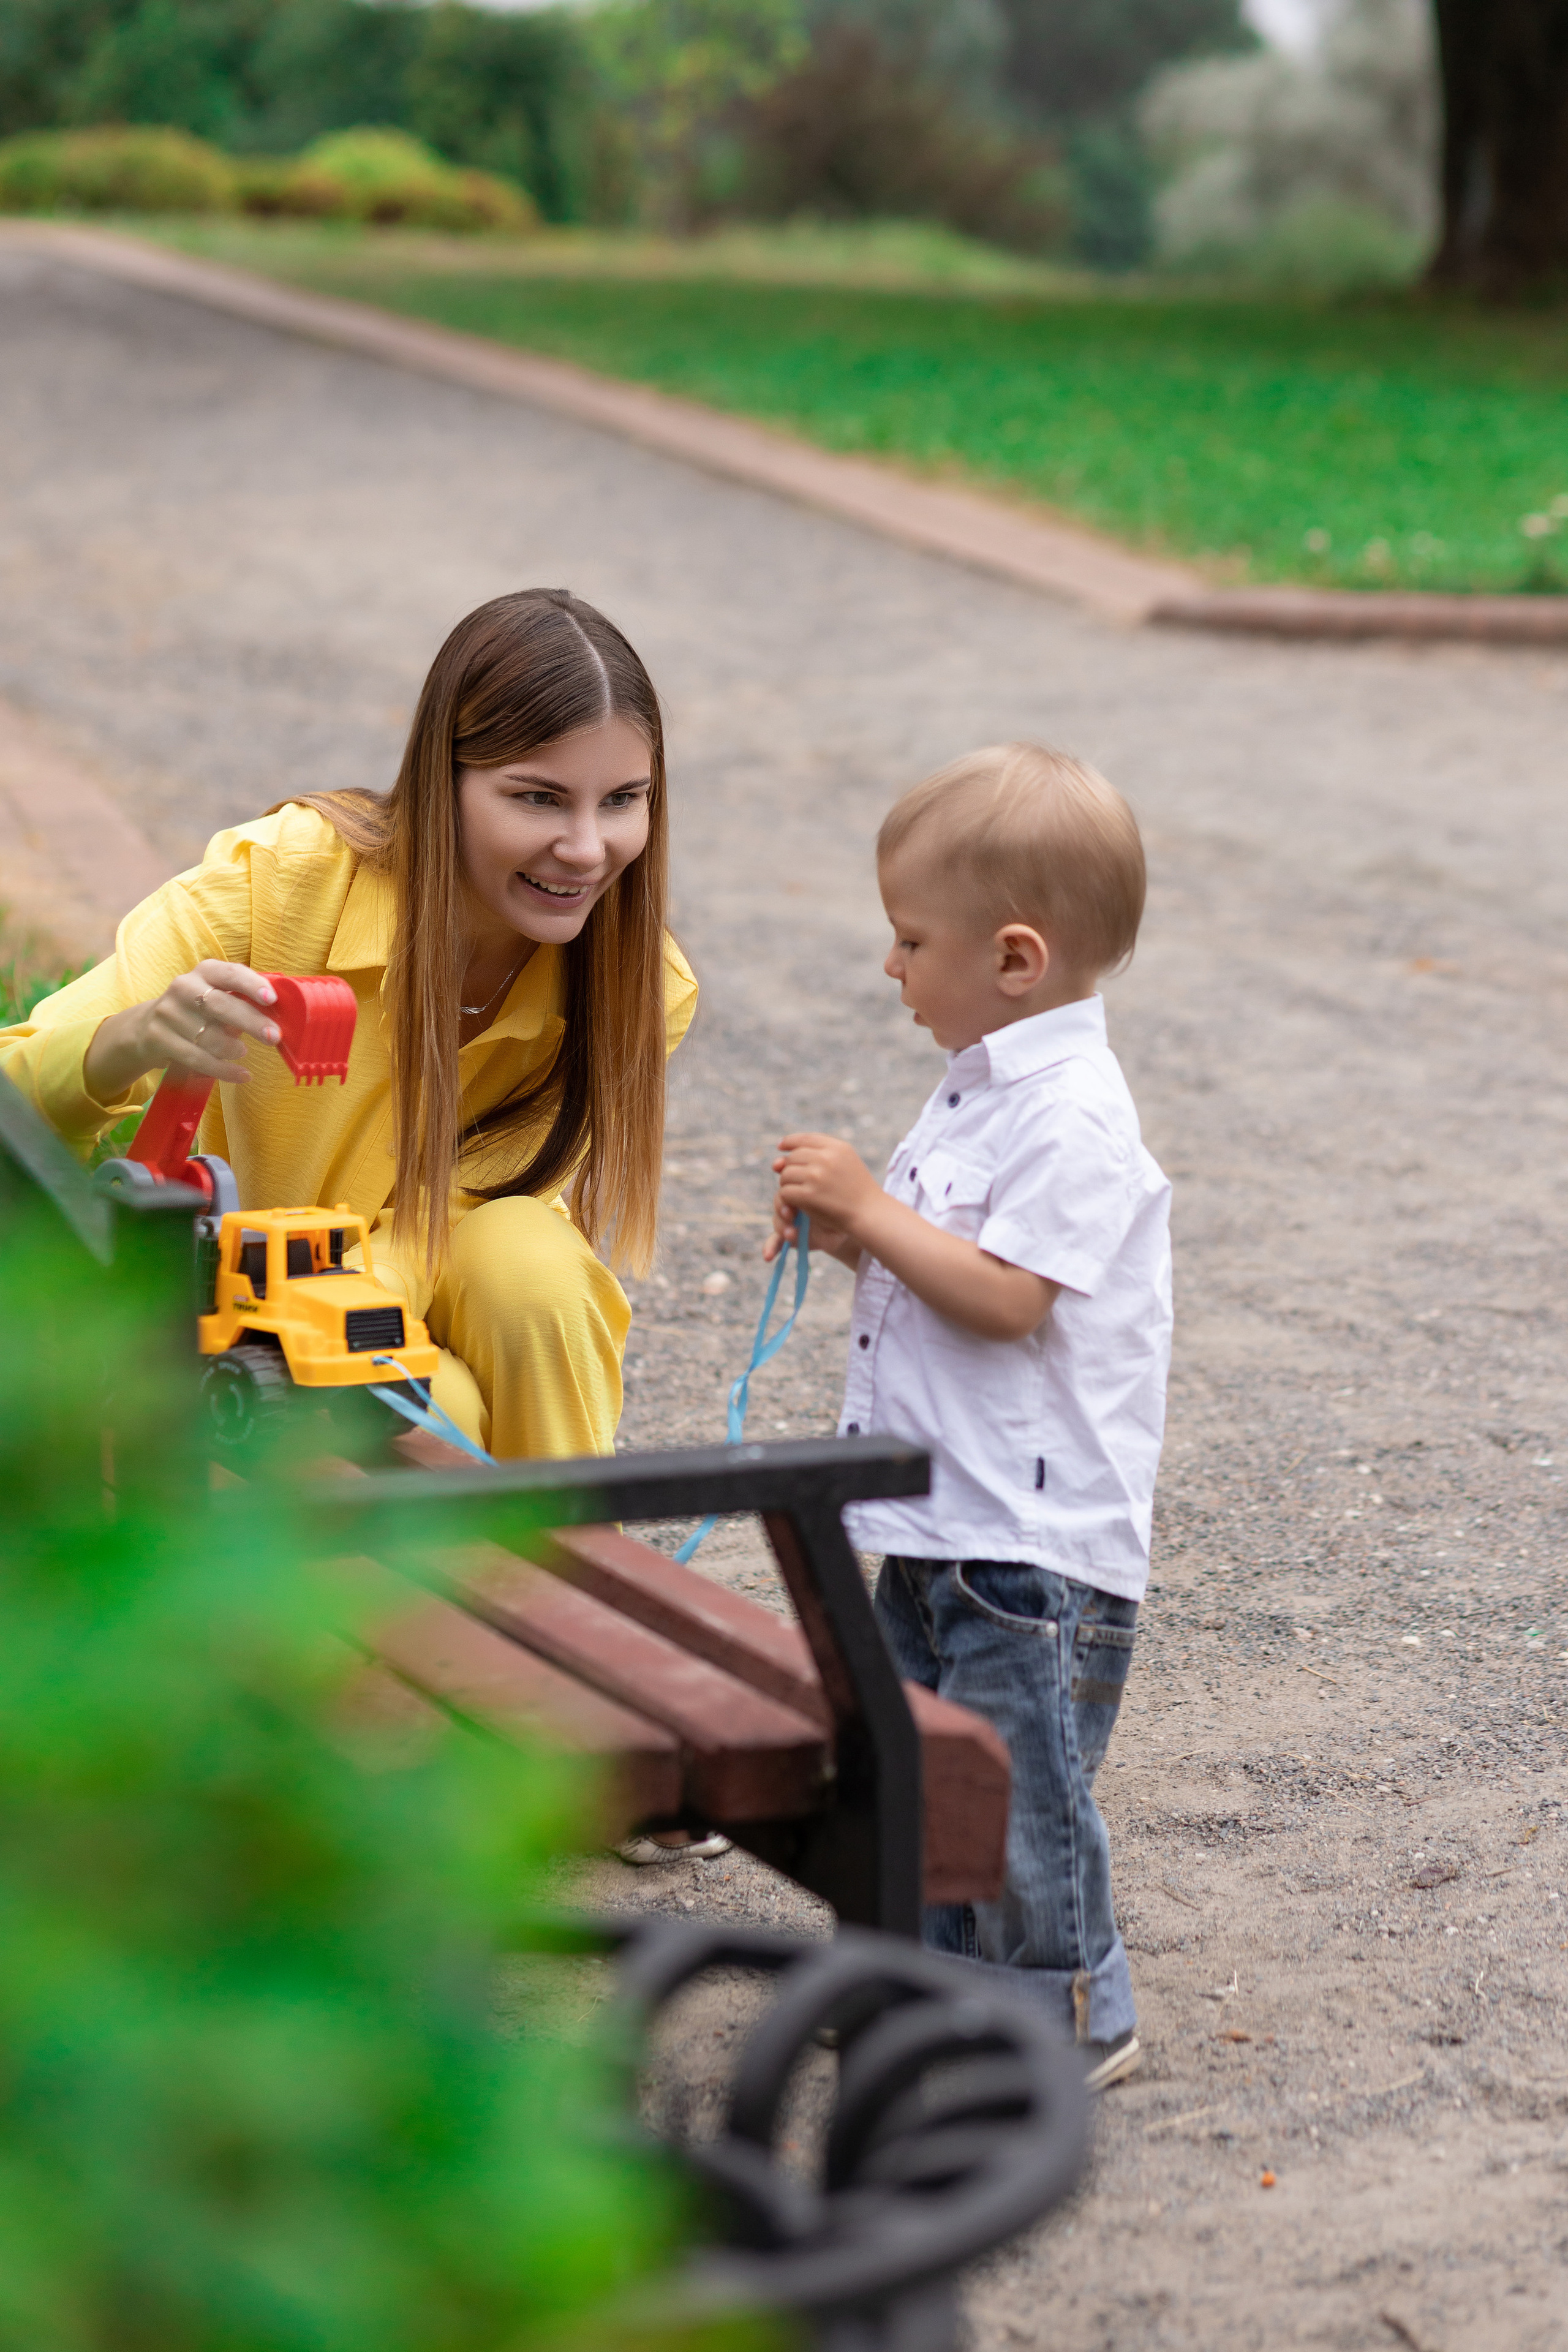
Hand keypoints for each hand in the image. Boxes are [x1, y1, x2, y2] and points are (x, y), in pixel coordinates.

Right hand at [83, 962, 281, 1103]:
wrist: (146, 1027)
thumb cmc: (199, 1011)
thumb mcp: (217, 996)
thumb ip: (245, 1001)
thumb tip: (280, 1016)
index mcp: (205, 971)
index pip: (231, 973)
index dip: (251, 985)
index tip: (271, 999)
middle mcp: (184, 987)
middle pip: (220, 1005)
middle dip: (250, 1021)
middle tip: (274, 1037)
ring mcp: (168, 1012)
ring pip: (208, 1036)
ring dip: (232, 1049)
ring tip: (242, 1052)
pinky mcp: (158, 1038)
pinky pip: (197, 1058)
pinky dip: (224, 1070)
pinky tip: (242, 1075)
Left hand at [762, 1132, 877, 1266]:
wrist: (869, 1213)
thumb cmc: (857, 1190)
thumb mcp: (846, 1162)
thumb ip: (817, 1154)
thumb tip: (777, 1159)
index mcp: (837, 1147)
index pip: (805, 1139)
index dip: (790, 1142)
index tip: (781, 1147)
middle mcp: (826, 1158)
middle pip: (792, 1157)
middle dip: (790, 1169)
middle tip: (798, 1182)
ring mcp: (816, 1176)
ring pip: (786, 1174)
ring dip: (788, 1185)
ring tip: (799, 1193)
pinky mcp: (809, 1195)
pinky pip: (785, 1191)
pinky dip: (788, 1199)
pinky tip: (797, 1204)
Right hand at [763, 1190, 856, 1265]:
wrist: (845, 1229)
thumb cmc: (841, 1210)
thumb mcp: (836, 1198)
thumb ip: (822, 1189)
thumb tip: (807, 1178)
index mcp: (802, 1190)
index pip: (788, 1186)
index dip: (786, 1190)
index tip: (793, 1194)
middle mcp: (792, 1204)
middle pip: (779, 1202)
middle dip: (782, 1208)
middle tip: (790, 1214)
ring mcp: (788, 1221)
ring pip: (777, 1221)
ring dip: (782, 1228)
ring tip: (791, 1234)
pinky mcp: (787, 1237)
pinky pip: (774, 1242)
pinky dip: (769, 1248)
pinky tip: (768, 1255)